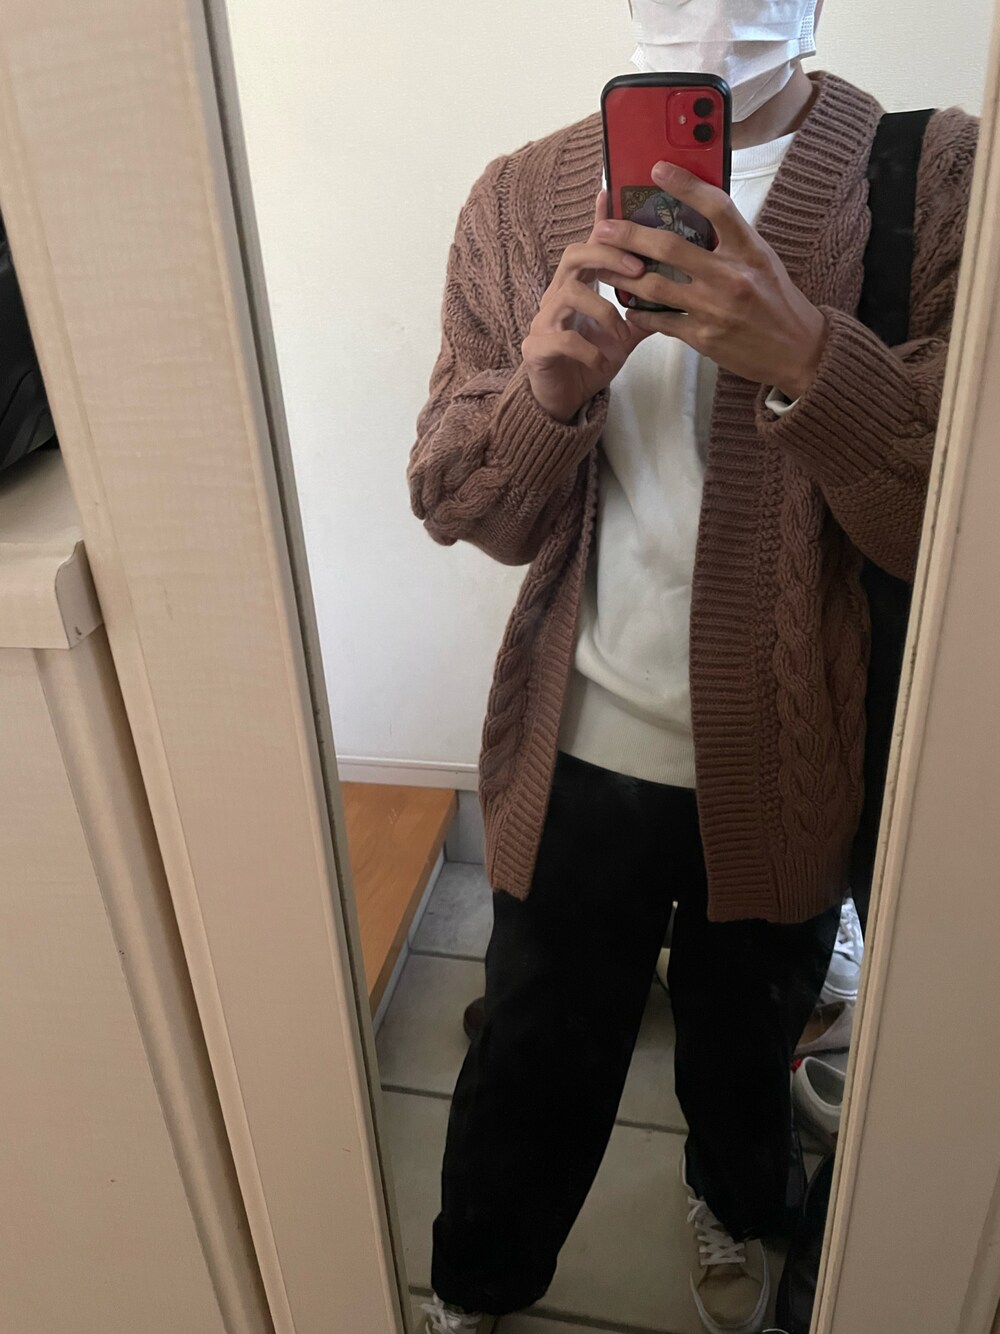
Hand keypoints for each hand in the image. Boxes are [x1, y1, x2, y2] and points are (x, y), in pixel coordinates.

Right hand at [522, 191, 651, 423]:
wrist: (564, 401)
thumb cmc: (590, 362)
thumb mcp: (623, 336)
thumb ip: (643, 316)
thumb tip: (675, 298)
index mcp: (577, 287)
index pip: (588, 246)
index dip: (598, 222)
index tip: (609, 195)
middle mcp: (556, 297)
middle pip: (574, 256)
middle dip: (607, 257)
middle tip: (639, 270)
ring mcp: (544, 321)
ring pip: (569, 294)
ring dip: (603, 309)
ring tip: (621, 332)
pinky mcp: (537, 348)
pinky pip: (563, 339)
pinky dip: (588, 349)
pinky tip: (602, 361)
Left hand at [597, 162, 827, 399]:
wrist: (797, 350)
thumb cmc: (776, 300)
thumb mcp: (760, 259)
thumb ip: (729, 239)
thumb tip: (691, 215)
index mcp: (748, 249)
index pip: (715, 206)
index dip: (685, 184)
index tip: (658, 169)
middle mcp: (731, 276)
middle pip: (670, 247)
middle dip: (630, 235)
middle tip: (604, 228)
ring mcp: (715, 309)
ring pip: (656, 286)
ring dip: (625, 276)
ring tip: (606, 267)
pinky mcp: (704, 337)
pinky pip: (661, 322)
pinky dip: (640, 313)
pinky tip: (629, 305)